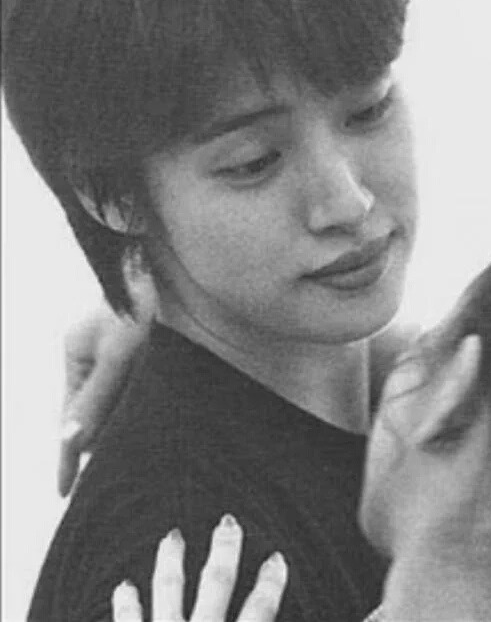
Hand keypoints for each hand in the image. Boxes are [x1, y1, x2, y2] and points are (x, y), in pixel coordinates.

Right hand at [58, 274, 155, 496]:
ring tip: (130, 458)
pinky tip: (148, 419)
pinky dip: (134, 405)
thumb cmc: (135, 307)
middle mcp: (91, 361)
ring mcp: (112, 356)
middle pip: (90, 413)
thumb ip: (96, 396)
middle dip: (97, 442)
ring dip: (119, 424)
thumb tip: (71, 440)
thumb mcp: (117, 354)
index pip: (69, 421)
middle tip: (102, 482)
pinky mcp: (135, 351)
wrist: (153, 271)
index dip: (67, 458)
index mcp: (77, 361)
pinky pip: (129, 388)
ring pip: (112, 402)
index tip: (63, 494)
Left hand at [112, 515, 287, 621]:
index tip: (277, 558)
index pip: (259, 611)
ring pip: (169, 591)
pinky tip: (124, 585)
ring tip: (172, 535)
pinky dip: (127, 603)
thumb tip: (297, 620)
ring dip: (172, 561)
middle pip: (217, 584)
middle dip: (225, 550)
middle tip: (228, 521)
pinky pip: (129, 621)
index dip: (271, 583)